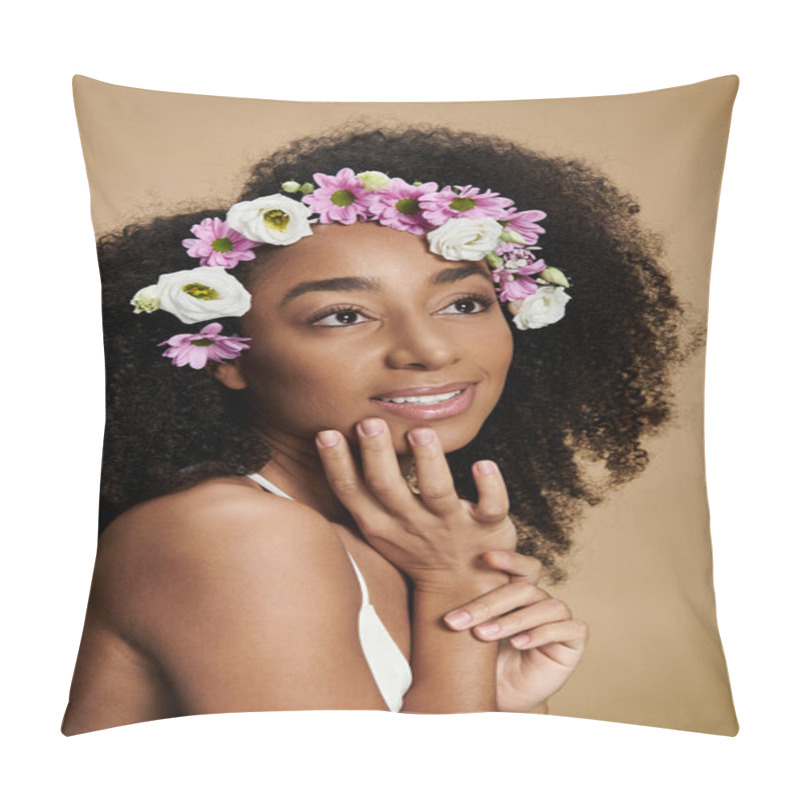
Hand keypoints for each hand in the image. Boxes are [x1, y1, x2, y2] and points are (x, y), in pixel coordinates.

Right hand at [315, 418, 516, 589]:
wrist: (463, 589)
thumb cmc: (417, 546)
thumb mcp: (379, 527)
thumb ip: (362, 492)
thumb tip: (330, 441)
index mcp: (381, 524)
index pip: (352, 492)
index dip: (337, 464)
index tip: (326, 433)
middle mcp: (413, 523)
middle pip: (388, 487)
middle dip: (377, 454)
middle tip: (369, 422)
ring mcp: (451, 526)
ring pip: (437, 492)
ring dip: (428, 461)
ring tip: (420, 432)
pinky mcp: (487, 527)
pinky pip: (491, 506)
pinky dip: (490, 485)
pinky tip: (484, 463)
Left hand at [443, 551, 587, 712]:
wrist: (503, 697)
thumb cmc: (485, 661)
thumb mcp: (471, 633)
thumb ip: (466, 610)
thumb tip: (434, 587)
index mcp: (518, 592)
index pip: (521, 567)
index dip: (508, 559)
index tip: (484, 557)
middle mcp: (540, 600)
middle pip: (523, 589)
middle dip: (487, 604)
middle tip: (458, 620)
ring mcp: (559, 618)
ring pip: (543, 606)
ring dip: (510, 620)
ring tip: (482, 635)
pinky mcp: (573, 639)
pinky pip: (566, 627)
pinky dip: (540, 633)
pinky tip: (518, 644)